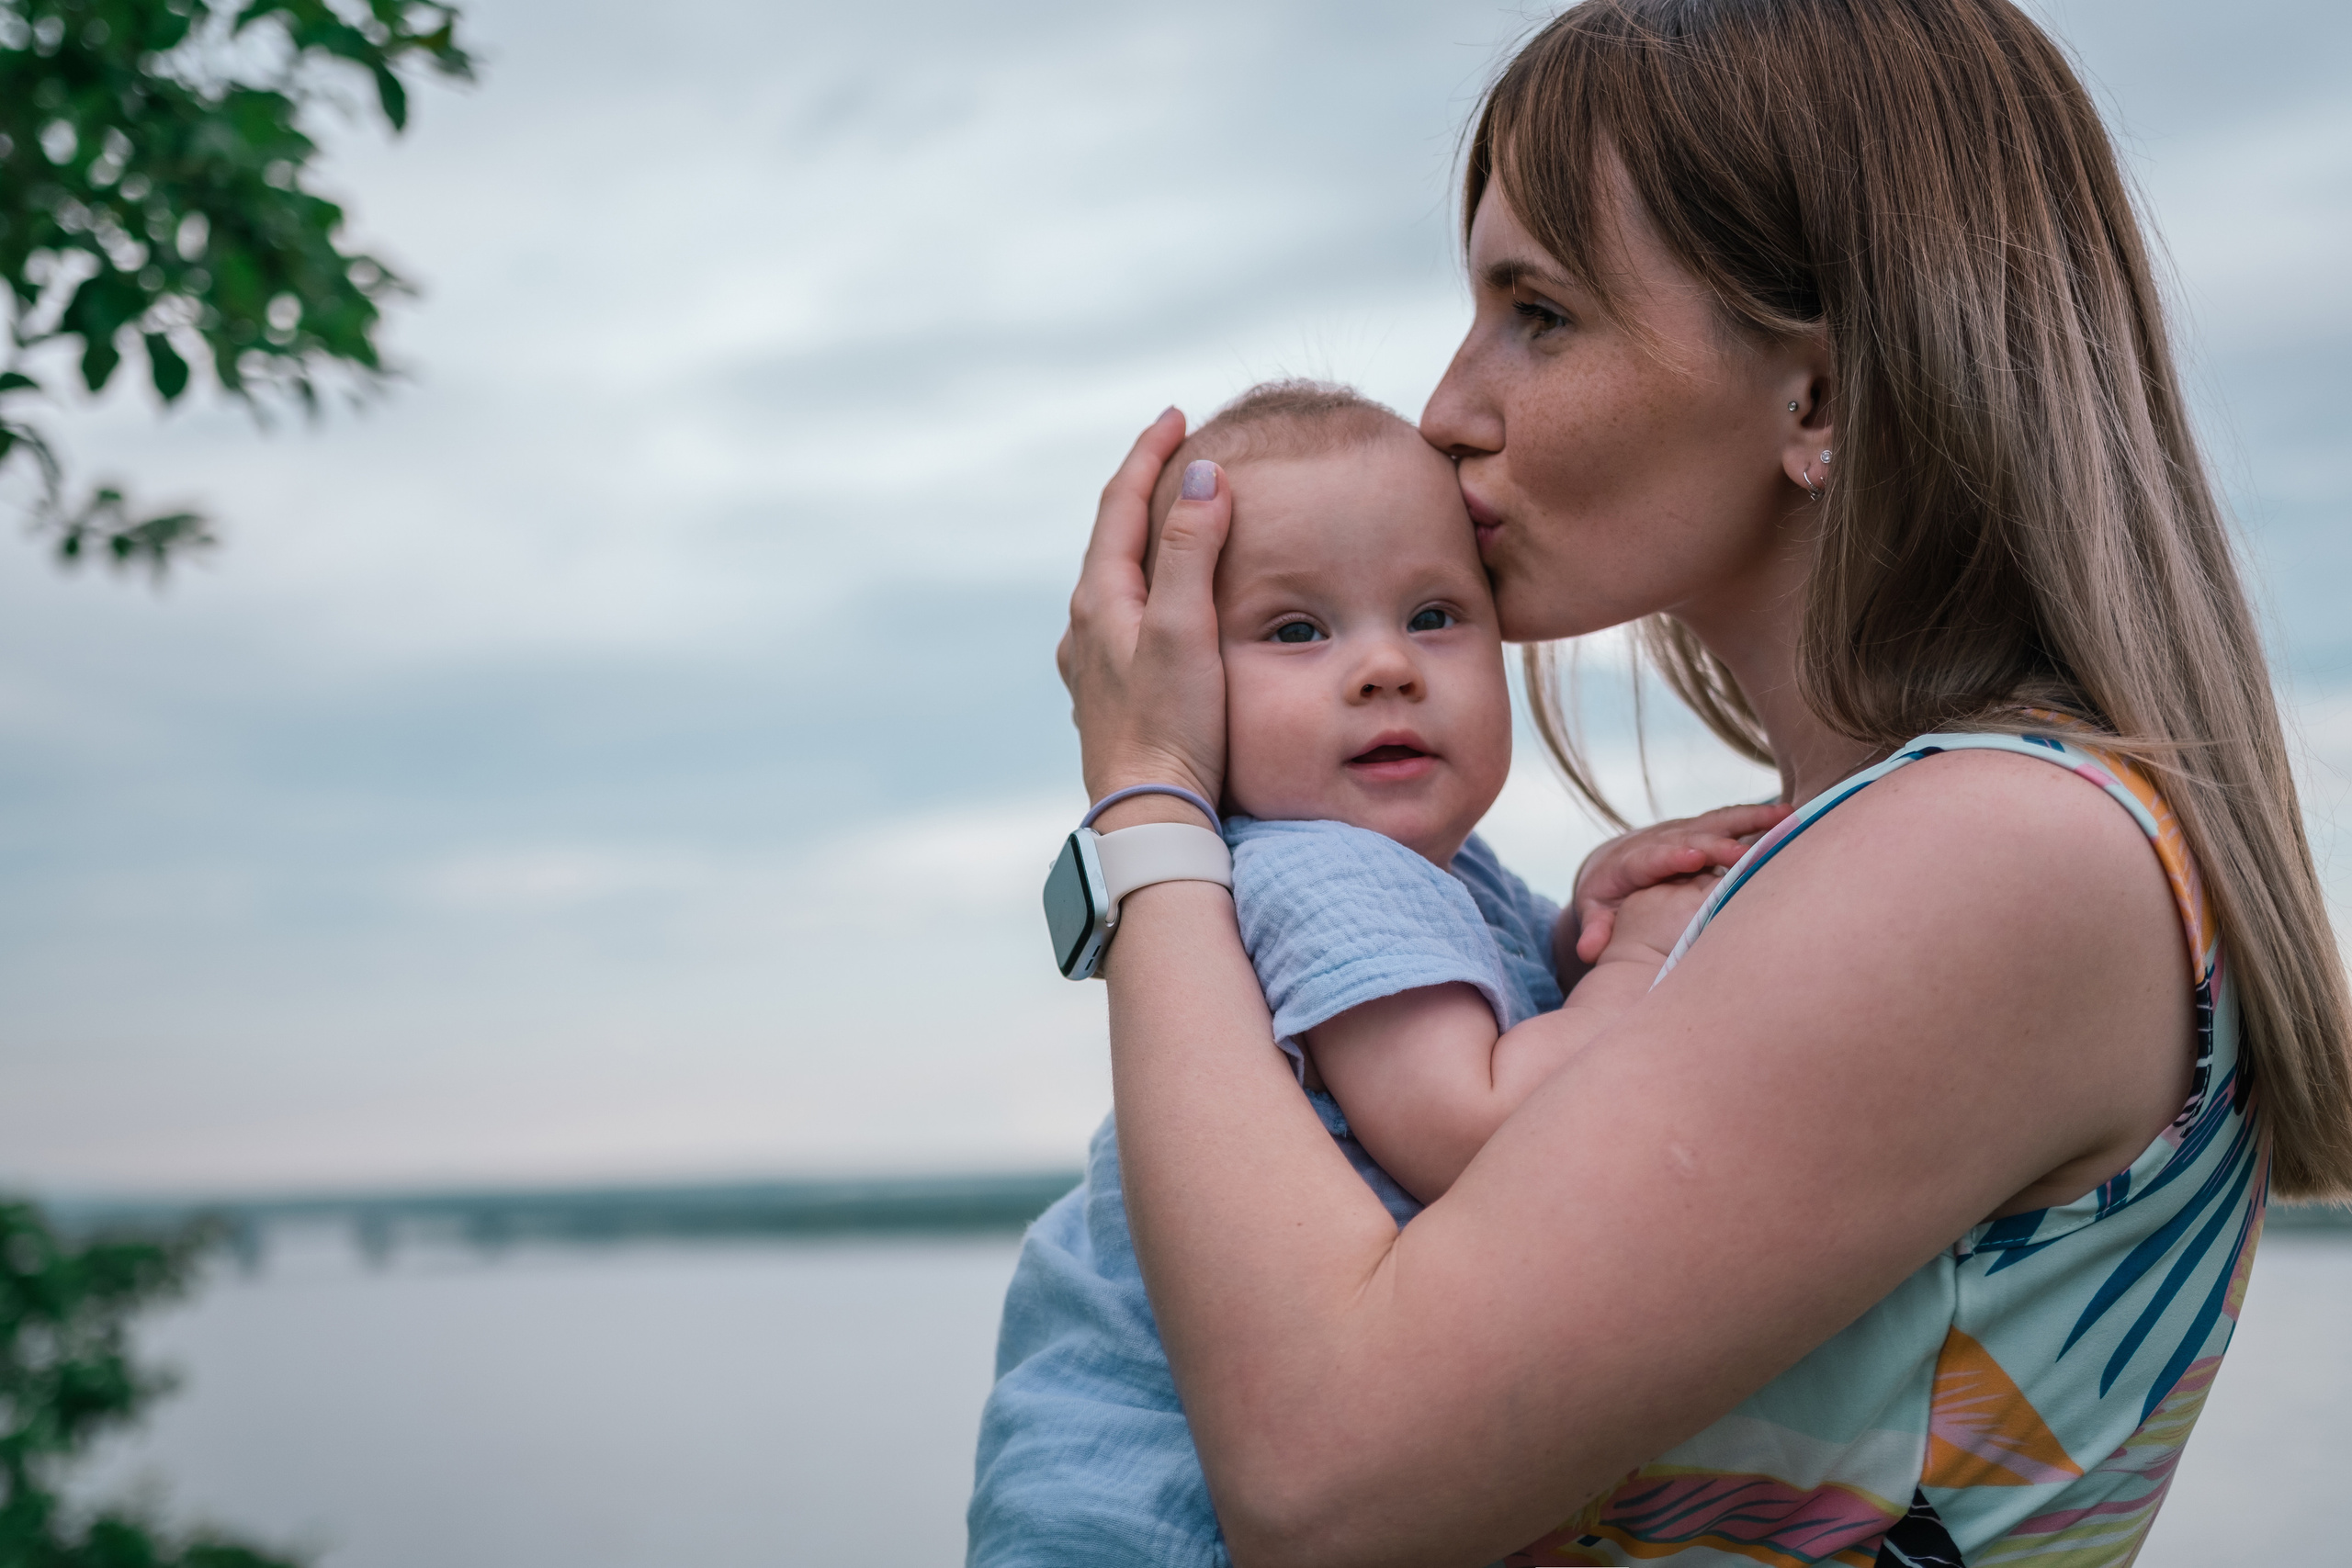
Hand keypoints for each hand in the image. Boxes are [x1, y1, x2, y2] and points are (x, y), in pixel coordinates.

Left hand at [1056, 409, 1232, 813]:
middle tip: (1178, 453)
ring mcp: (1093, 665)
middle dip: (1145, 490)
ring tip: (1172, 520)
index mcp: (1099, 601)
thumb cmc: (1171, 726)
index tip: (1176, 415)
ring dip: (1143, 541)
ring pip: (1116, 581)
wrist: (1149, 816)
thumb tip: (1201, 474)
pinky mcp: (1110, 697)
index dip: (1148, 454)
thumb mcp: (1184, 628)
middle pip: (1113, 537)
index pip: (1119, 504)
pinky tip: (1154, 609)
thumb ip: (1189, 549)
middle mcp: (1086, 629)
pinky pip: (1123, 620)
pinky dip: (1145, 589)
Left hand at [1568, 802, 1790, 963]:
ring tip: (1788, 816)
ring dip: (1751, 819)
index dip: (1673, 855)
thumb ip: (1596, 928)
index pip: (1652, 857)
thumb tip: (1588, 949)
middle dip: (1719, 845)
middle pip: (1691, 838)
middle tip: (1748, 854)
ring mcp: (1683, 833)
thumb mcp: (1596, 912)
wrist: (1611, 866)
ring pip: (1717, 823)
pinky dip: (1759, 819)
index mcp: (1631, 862)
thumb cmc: (1606, 898)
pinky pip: (1731, 823)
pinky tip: (1792, 817)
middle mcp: (1660, 840)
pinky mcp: (1702, 831)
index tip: (1694, 857)